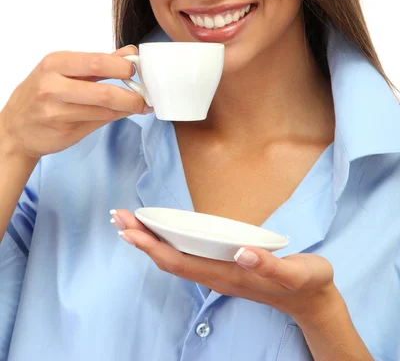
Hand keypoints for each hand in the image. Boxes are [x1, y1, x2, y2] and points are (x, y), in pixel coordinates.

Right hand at [0, 45, 152, 160]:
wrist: (15, 128)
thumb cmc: (42, 93)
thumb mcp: (63, 70)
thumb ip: (98, 62)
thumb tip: (130, 53)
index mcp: (56, 63)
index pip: (97, 61)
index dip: (122, 67)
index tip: (136, 70)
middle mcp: (53, 86)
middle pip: (103, 91)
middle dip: (130, 94)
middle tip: (144, 95)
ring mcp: (57, 111)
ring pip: (104, 110)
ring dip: (128, 108)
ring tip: (141, 105)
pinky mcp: (65, 130)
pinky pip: (100, 122)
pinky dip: (117, 116)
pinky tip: (125, 112)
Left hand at [110, 208, 336, 322]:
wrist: (312, 300)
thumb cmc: (305, 284)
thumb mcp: (297, 273)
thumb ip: (270, 265)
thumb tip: (242, 253)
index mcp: (228, 275)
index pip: (179, 261)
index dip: (151, 245)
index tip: (129, 228)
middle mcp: (217, 276)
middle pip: (169, 260)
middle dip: (141, 239)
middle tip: (118, 216)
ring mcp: (219, 274)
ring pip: (175, 259)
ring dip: (150, 241)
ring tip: (130, 223)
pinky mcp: (224, 268)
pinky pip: (186, 257)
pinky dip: (167, 243)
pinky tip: (162, 234)